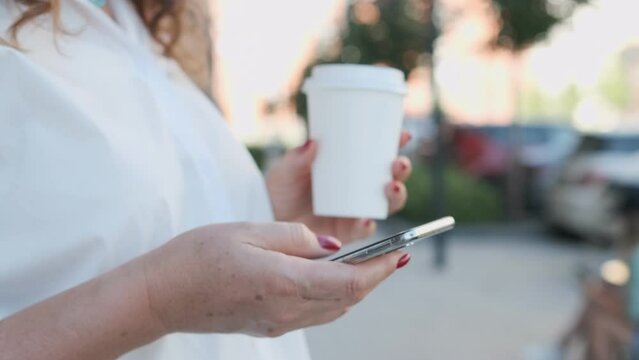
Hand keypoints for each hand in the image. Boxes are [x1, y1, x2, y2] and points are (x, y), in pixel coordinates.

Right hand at [142, 222, 406, 336]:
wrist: (161, 296)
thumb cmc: (198, 256)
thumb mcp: (249, 230)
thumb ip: (296, 237)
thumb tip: (333, 246)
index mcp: (285, 283)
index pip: (351, 283)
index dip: (381, 269)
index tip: (400, 252)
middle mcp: (287, 311)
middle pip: (348, 299)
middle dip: (374, 277)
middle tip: (391, 253)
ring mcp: (278, 323)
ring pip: (334, 309)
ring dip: (356, 288)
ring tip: (368, 263)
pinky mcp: (268, 326)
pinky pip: (314, 313)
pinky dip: (333, 295)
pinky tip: (331, 276)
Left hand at [266, 131, 412, 243]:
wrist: (267, 221)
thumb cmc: (278, 191)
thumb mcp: (285, 171)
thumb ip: (297, 158)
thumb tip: (313, 142)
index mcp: (348, 168)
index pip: (378, 153)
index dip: (395, 144)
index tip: (404, 135)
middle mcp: (357, 189)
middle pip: (390, 178)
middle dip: (401, 170)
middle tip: (398, 164)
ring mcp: (354, 211)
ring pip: (386, 204)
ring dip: (396, 196)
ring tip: (391, 187)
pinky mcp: (345, 234)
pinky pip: (363, 231)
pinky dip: (367, 226)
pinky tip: (365, 220)